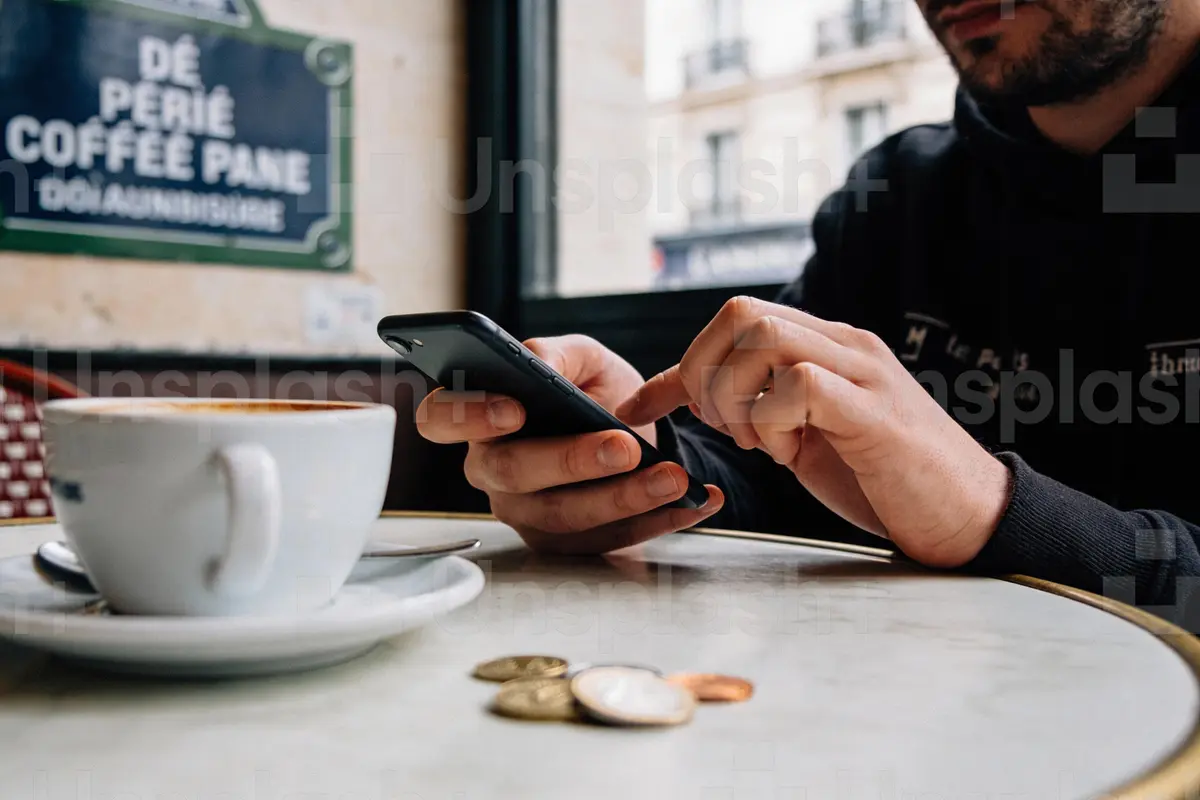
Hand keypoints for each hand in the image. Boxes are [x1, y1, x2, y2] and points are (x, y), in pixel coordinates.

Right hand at [415, 335, 724, 554]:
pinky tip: (691, 502)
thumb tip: (540, 366)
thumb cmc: (591, 391)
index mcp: (476, 416)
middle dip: (572, 460)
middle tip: (623, 446)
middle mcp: (491, 470)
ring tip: (672, 478)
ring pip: (564, 515)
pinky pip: (606, 539)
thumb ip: (554, 353)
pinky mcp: (566, 543)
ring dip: (624, 498)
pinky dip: (655, 521)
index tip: (516, 408)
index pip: (441, 418)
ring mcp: (525, 513)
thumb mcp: (580, 358)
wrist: (635, 430)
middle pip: (514, 473)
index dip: (469, 416)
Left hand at [617, 297, 1010, 567]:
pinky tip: (790, 454)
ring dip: (736, 396)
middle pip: (740, 313)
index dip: (680, 363)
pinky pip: (800, 385)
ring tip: (758, 442)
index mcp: (825, 347)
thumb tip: (693, 400)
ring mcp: (863, 373)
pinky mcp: (876, 412)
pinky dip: (772, 421)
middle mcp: (844, 346)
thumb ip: (758, 410)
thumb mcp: (801, 439)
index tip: (643, 408)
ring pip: (763, 337)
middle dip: (703, 374)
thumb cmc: (883, 480)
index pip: (737, 319)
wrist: (969, 517)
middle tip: (723, 428)